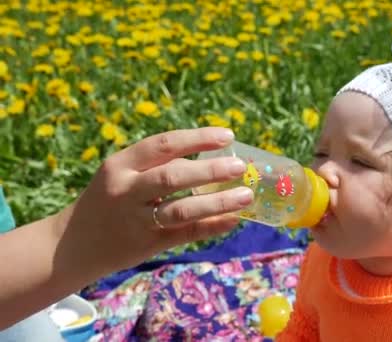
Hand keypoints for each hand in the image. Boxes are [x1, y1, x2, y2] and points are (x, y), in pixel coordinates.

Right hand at [52, 127, 252, 276]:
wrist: (73, 244)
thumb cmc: (109, 200)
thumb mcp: (122, 174)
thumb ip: (159, 165)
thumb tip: (214, 157)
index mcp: (120, 164)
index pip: (163, 144)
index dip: (198, 138)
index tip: (227, 136)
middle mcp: (126, 190)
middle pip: (173, 176)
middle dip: (210, 170)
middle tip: (240, 166)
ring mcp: (136, 220)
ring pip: (181, 209)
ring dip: (217, 202)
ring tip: (245, 196)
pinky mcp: (146, 245)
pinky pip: (185, 233)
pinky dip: (211, 226)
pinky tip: (233, 220)